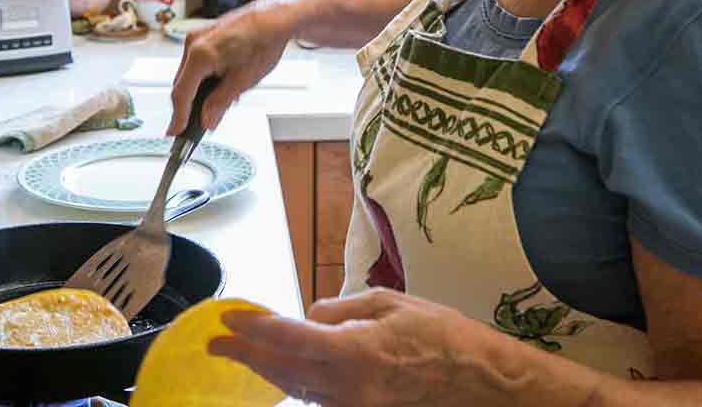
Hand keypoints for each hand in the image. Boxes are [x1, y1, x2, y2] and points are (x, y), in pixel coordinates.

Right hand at [165, 0, 301, 134]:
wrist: (275, 17)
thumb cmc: (263, 42)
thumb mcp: (243, 81)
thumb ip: (220, 103)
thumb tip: (207, 120)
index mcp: (200, 54)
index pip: (181, 93)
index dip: (178, 117)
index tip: (175, 132)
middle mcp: (194, 42)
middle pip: (181, 83)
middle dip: (188, 105)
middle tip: (197, 124)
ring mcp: (197, 36)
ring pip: (188, 73)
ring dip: (197, 90)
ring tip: (217, 104)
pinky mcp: (204, 35)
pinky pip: (196, 62)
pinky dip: (203, 77)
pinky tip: (219, 85)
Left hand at [208, 289, 518, 406]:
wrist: (481, 384)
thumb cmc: (443, 337)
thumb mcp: (392, 304)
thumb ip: (343, 309)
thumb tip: (309, 315)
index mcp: (357, 351)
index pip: (289, 339)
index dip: (253, 329)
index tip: (227, 319)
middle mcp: (350, 386)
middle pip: (282, 371)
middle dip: (247, 355)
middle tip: (219, 341)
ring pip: (297, 390)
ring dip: (268, 370)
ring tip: (245, 352)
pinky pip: (320, 400)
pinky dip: (298, 385)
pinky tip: (287, 372)